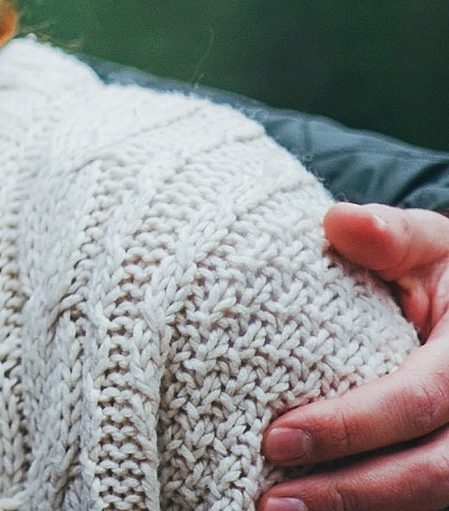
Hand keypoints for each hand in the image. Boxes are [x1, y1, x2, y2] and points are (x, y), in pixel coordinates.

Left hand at [262, 209, 448, 510]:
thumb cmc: (443, 275)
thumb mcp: (428, 245)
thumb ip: (390, 236)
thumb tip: (340, 222)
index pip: (414, 402)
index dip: (349, 425)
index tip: (278, 436)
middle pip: (429, 474)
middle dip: (350, 491)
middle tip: (272, 500)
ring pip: (429, 502)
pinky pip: (422, 506)